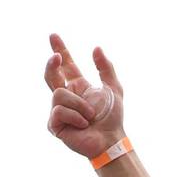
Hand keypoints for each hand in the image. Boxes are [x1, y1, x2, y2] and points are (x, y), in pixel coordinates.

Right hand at [45, 32, 124, 158]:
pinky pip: (58, 111)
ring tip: (90, 116)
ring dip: (78, 104)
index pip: (66, 65)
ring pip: (59, 95)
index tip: (53, 36)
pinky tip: (83, 125)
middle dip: (51, 64)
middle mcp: (66, 96)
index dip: (60, 50)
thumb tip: (96, 48)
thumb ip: (106, 68)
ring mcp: (58, 110)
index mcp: (78, 86)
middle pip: (51, 74)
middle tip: (56, 57)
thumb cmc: (113, 118)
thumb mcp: (114, 89)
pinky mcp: (55, 125)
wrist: (111, 140)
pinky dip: (74, 117)